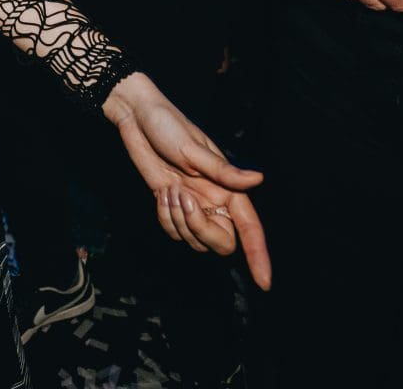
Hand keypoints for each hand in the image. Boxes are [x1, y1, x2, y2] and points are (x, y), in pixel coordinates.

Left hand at [101, 74, 269, 290]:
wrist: (137, 120)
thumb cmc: (168, 126)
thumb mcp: (194, 149)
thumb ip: (224, 171)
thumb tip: (259, 179)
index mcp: (228, 188)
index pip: (250, 229)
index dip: (259, 256)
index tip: (264, 282)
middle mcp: (214, 201)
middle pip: (222, 242)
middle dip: (203, 230)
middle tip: (185, 200)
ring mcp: (192, 206)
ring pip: (195, 240)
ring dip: (179, 220)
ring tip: (169, 189)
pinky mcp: (171, 206)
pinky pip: (173, 232)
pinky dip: (165, 218)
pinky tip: (161, 194)